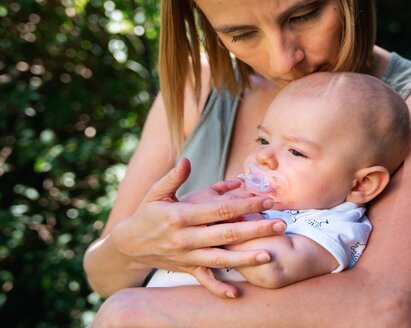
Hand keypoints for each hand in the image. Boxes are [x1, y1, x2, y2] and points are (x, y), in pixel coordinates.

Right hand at [109, 158, 285, 297]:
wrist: (129, 243)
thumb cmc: (146, 213)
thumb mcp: (156, 192)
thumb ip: (173, 177)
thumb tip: (187, 161)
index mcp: (181, 215)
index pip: (220, 210)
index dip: (246, 205)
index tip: (266, 200)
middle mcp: (186, 237)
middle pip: (227, 234)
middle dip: (256, 230)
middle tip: (280, 225)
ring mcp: (187, 256)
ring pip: (221, 258)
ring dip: (246, 258)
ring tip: (269, 254)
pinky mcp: (185, 268)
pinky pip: (204, 280)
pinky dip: (219, 288)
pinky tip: (236, 294)